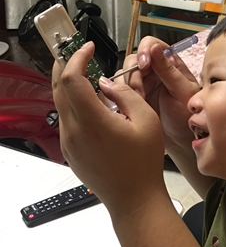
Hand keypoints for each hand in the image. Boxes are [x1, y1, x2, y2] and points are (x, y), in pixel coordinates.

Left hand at [52, 42, 166, 216]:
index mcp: (93, 122)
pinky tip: (91, 102)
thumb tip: (107, 83)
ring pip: (60, 104)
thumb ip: (125, 94)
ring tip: (86, 75)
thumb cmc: (144, 163)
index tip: (87, 47)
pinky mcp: (69, 151)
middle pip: (58, 89)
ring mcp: (69, 143)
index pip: (72, 79)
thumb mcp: (146, 120)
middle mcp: (74, 132)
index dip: (77, 58)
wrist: (134, 199)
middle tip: (77, 53)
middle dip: (64, 65)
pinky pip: (66, 119)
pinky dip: (73, 103)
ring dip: (69, 85)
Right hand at [120, 36, 199, 153]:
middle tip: (140, 93)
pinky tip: (128, 108)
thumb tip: (155, 47)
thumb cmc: (188, 115)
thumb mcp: (183, 92)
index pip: (150, 45)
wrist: (182, 140)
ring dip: (126, 88)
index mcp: (169, 63)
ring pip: (123, 75)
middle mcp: (154, 70)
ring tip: (138, 104)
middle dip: (133, 75)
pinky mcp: (132, 98)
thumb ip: (169, 70)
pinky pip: (117, 90)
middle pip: (133, 60)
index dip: (144, 51)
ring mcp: (142, 84)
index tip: (143, 66)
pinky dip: (118, 97)